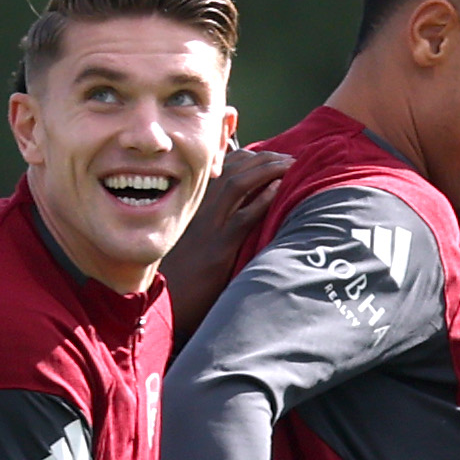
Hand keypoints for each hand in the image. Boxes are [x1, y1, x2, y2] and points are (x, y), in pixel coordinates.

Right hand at [162, 148, 292, 343]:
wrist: (169, 302)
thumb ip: (214, 222)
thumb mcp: (197, 241)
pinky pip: (242, 217)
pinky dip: (262, 200)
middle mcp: (201, 209)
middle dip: (265, 158)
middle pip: (234, 169)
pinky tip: (279, 189)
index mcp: (196, 205)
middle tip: (290, 158)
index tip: (273, 157)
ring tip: (291, 165)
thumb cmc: (185, 276)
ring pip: (239, 184)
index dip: (251, 157)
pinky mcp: (218, 248)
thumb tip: (242, 212)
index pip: (224, 168)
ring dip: (268, 170)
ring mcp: (209, 227)